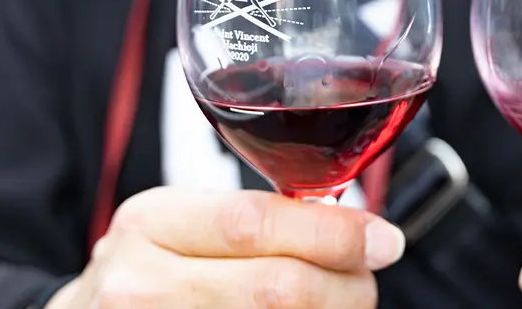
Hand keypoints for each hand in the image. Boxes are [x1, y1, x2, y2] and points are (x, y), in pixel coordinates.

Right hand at [47, 187, 404, 307]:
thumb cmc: (149, 271)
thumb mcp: (183, 227)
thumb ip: (257, 221)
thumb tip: (360, 233)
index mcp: (151, 221)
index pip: (254, 221)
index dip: (332, 234)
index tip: (383, 241)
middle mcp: (138, 283)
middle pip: (274, 288)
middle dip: (344, 288)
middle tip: (366, 285)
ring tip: (340, 305)